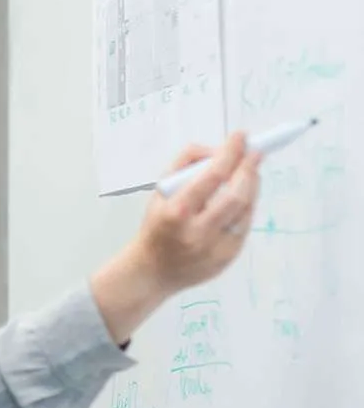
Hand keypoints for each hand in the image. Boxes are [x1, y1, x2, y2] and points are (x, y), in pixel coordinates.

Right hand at [91, 132, 261, 343]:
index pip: (211, 176)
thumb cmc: (156, 225)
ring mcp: (216, 248)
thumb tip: (216, 150)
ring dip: (252, 185)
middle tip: (255, 152)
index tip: (240, 136)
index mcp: (176, 212)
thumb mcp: (159, 192)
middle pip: (236, 195)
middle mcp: (198, 232)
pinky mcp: (228, 257)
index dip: (230, 153)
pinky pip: (245, 224)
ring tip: (249, 171)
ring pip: (246, 209)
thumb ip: (184, 164)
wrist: (151, 271)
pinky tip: (242, 196)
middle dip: (249, 169)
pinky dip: (247, 206)